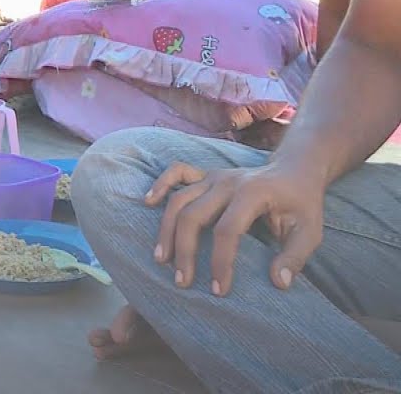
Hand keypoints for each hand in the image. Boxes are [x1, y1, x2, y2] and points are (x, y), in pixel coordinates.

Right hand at [147, 160, 324, 296]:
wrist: (296, 169)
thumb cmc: (302, 204)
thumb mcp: (310, 231)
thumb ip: (295, 256)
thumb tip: (278, 283)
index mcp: (252, 193)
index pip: (227, 230)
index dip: (221, 262)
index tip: (219, 289)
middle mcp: (227, 182)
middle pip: (194, 215)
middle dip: (185, 250)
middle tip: (181, 281)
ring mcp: (214, 176)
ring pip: (179, 200)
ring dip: (166, 229)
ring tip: (161, 258)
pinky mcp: (206, 174)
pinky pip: (177, 172)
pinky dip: (161, 185)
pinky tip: (148, 202)